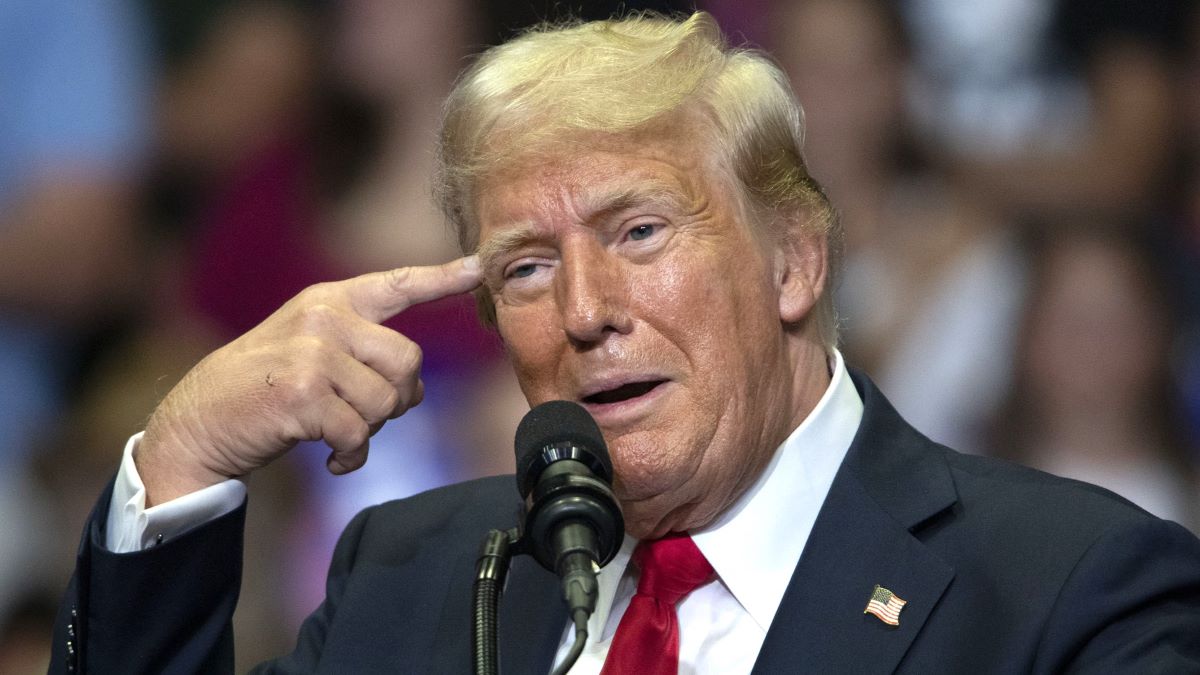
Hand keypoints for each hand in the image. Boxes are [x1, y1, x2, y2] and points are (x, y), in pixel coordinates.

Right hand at [137, 257, 482, 505]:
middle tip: (369, 416)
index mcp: (330, 300)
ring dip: (372, 431)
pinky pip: (360, 433)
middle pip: (408, 361)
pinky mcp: (303, 394)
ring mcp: (313, 353)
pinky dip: (352, 456)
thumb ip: (358, 348)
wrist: (196, 422)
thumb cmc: (262, 389)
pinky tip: (333, 458)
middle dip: (400, 399)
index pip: (398, 284)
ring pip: (386, 402)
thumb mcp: (307, 348)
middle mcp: (324, 318)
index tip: (479, 267)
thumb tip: (413, 384)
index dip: (442, 278)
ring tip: (341, 435)